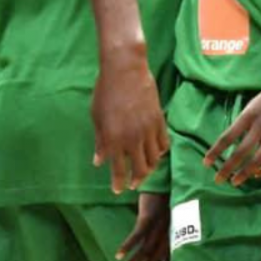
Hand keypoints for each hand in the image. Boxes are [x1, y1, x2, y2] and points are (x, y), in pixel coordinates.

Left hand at [91, 50, 168, 193]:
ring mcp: (148, 130)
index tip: (117, 190)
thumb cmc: (105, 91)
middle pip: (139, 170)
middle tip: (132, 184)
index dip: (118, 183)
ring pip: (154, 160)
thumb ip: (100, 141)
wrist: (125, 69)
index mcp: (114, 139)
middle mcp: (133, 138)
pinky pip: (163, 144)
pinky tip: (155, 153)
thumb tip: (99, 162)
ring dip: (149, 169)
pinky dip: (160, 152)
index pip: (118, 170)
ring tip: (144, 170)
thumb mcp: (97, 116)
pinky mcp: (159, 120)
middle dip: (136, 180)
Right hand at [117, 192, 169, 260]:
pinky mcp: (147, 217)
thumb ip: (164, 226)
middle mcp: (167, 232)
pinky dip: (127, 246)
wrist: (165, 177)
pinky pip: (137, 236)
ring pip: (145, 250)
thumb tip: (156, 237)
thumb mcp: (167, 213)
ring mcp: (158, 226)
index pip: (167, 258)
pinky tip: (118, 254)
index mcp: (173, 233)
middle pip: (154, 257)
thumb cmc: (165, 194)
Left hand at [204, 78, 260, 185]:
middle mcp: (260, 126)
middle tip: (217, 179)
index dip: (215, 151)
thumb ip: (244, 123)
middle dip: (227, 168)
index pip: (227, 137)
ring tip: (235, 181)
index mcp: (248, 115)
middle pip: (240, 152)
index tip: (206, 163)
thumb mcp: (253, 105)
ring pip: (257, 161)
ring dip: (244, 173)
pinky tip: (257, 173)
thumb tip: (231, 140)